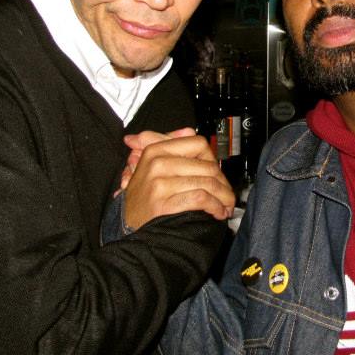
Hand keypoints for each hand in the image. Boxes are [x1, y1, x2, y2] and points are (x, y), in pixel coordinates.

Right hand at [120, 128, 234, 229]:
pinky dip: (215, 206)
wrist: (126, 224)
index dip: (212, 159)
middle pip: (207, 166)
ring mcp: (160, 183)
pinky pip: (200, 198)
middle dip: (223, 184)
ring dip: (224, 197)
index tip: (217, 174)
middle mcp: (157, 163)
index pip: (197, 143)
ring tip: (226, 206)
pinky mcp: (164, 203)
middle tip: (228, 195)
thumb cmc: (143, 196)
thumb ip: (168, 144)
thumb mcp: (149, 164)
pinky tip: (218, 213)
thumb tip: (187, 130)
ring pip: (207, 183)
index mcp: (156, 150)